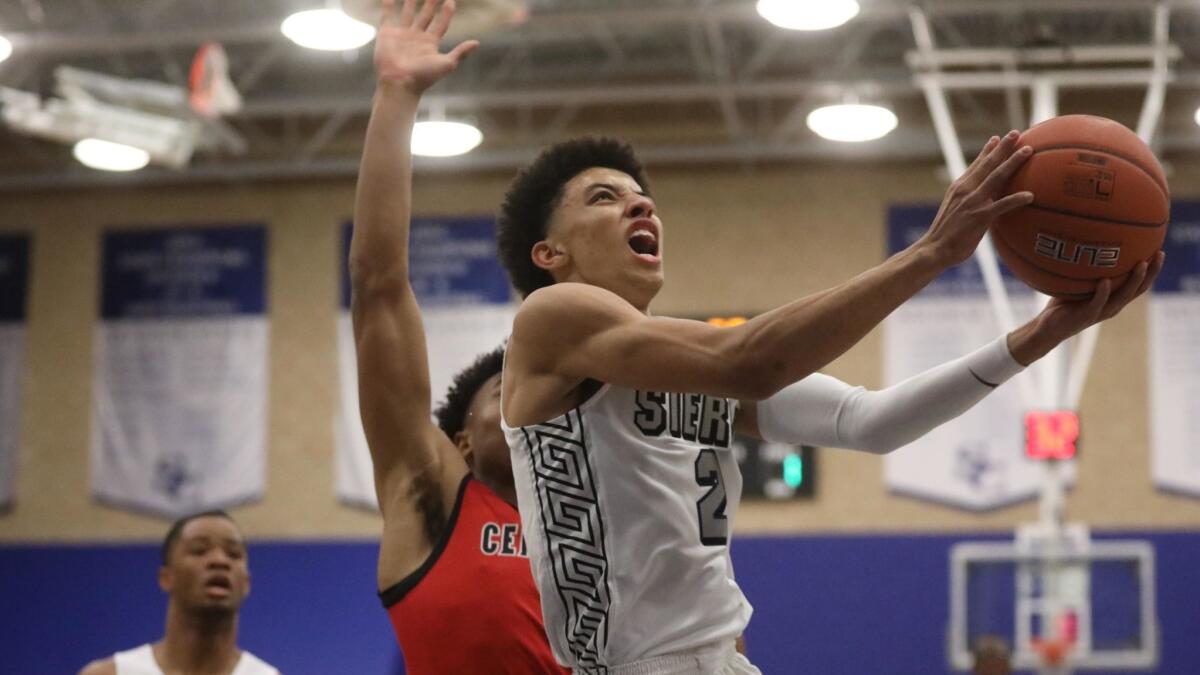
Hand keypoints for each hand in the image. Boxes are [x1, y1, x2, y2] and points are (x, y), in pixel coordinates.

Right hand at [374, 0, 478, 92]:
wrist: (400, 83)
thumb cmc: (424, 76)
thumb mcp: (447, 64)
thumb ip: (461, 52)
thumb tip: (476, 43)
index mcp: (431, 43)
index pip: (441, 23)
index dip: (447, 12)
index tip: (451, 0)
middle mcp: (417, 37)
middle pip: (426, 15)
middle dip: (431, 2)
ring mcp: (402, 35)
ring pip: (409, 13)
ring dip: (411, 1)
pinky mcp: (387, 34)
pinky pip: (388, 16)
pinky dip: (388, 6)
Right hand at [919, 130, 1034, 266]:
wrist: (934, 249)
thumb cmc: (946, 235)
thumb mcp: (955, 212)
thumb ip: (968, 202)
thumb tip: (985, 202)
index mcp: (959, 187)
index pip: (976, 164)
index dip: (987, 150)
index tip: (997, 138)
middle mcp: (966, 190)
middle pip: (988, 164)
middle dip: (1003, 147)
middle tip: (1016, 133)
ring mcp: (973, 202)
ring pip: (996, 177)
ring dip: (1013, 162)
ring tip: (1028, 151)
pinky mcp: (979, 217)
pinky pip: (1001, 205)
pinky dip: (1015, 199)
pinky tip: (1030, 195)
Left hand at [1007, 251, 1164, 364]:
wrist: (1046, 328)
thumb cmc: (1062, 303)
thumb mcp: (1076, 284)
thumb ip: (1085, 269)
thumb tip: (1085, 242)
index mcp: (1114, 299)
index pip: (1139, 284)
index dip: (1152, 270)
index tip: (1160, 251)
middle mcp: (1112, 306)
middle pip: (1138, 289)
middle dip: (1151, 273)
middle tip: (1159, 254)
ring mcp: (1100, 312)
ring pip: (1122, 297)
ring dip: (1133, 280)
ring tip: (1141, 265)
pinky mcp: (1085, 316)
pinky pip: (1096, 303)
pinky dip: (1102, 293)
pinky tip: (1105, 281)